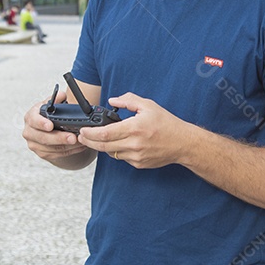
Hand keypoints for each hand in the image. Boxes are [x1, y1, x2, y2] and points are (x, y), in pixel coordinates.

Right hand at [22, 89, 88, 162]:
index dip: (41, 123)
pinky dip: (70, 151)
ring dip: (68, 146)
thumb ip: (56, 99)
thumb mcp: (51, 105)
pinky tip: (79, 146)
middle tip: (73, 137)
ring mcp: (34, 144)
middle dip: (60, 138)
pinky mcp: (42, 153)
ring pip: (52, 148)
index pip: (33, 120)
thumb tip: (61, 95)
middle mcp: (29, 132)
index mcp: (30, 117)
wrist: (47, 129)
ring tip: (80, 141)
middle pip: (43, 138)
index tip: (51, 125)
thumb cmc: (48, 115)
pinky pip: (57, 154)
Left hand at [78, 93, 193, 168]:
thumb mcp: (148, 105)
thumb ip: (128, 100)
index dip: (90, 133)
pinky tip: (120, 143)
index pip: (105, 133)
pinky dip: (118, 150)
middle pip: (103, 146)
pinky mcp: (139, 164)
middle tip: (82, 137)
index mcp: (134, 128)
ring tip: (100, 138)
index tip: (83, 131)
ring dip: (103, 146)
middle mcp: (134, 144)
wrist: (182, 143)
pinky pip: (122, 158)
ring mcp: (136, 156)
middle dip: (89, 142)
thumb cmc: (167, 124)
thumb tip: (112, 100)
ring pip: (111, 153)